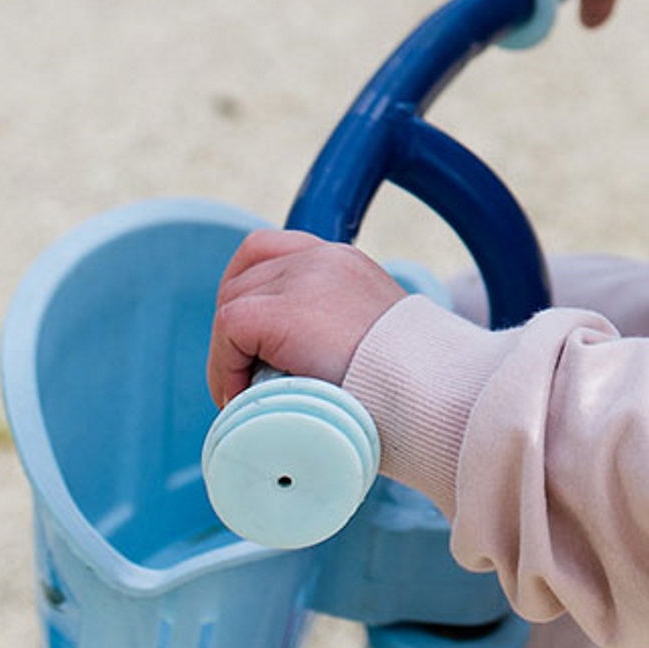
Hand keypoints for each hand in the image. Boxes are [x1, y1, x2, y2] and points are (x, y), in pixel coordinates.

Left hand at [208, 229, 404, 406]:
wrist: (424, 390)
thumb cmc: (401, 383)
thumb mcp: (370, 335)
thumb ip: (335, 327)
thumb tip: (295, 363)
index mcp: (344, 262)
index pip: (269, 251)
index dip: (249, 292)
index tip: (253, 343)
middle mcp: (324, 257)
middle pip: (243, 277)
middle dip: (236, 330)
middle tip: (247, 378)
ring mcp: (304, 277)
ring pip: (231, 304)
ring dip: (229, 353)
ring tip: (247, 394)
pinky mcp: (282, 309)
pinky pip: (228, 328)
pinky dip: (224, 366)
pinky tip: (243, 396)